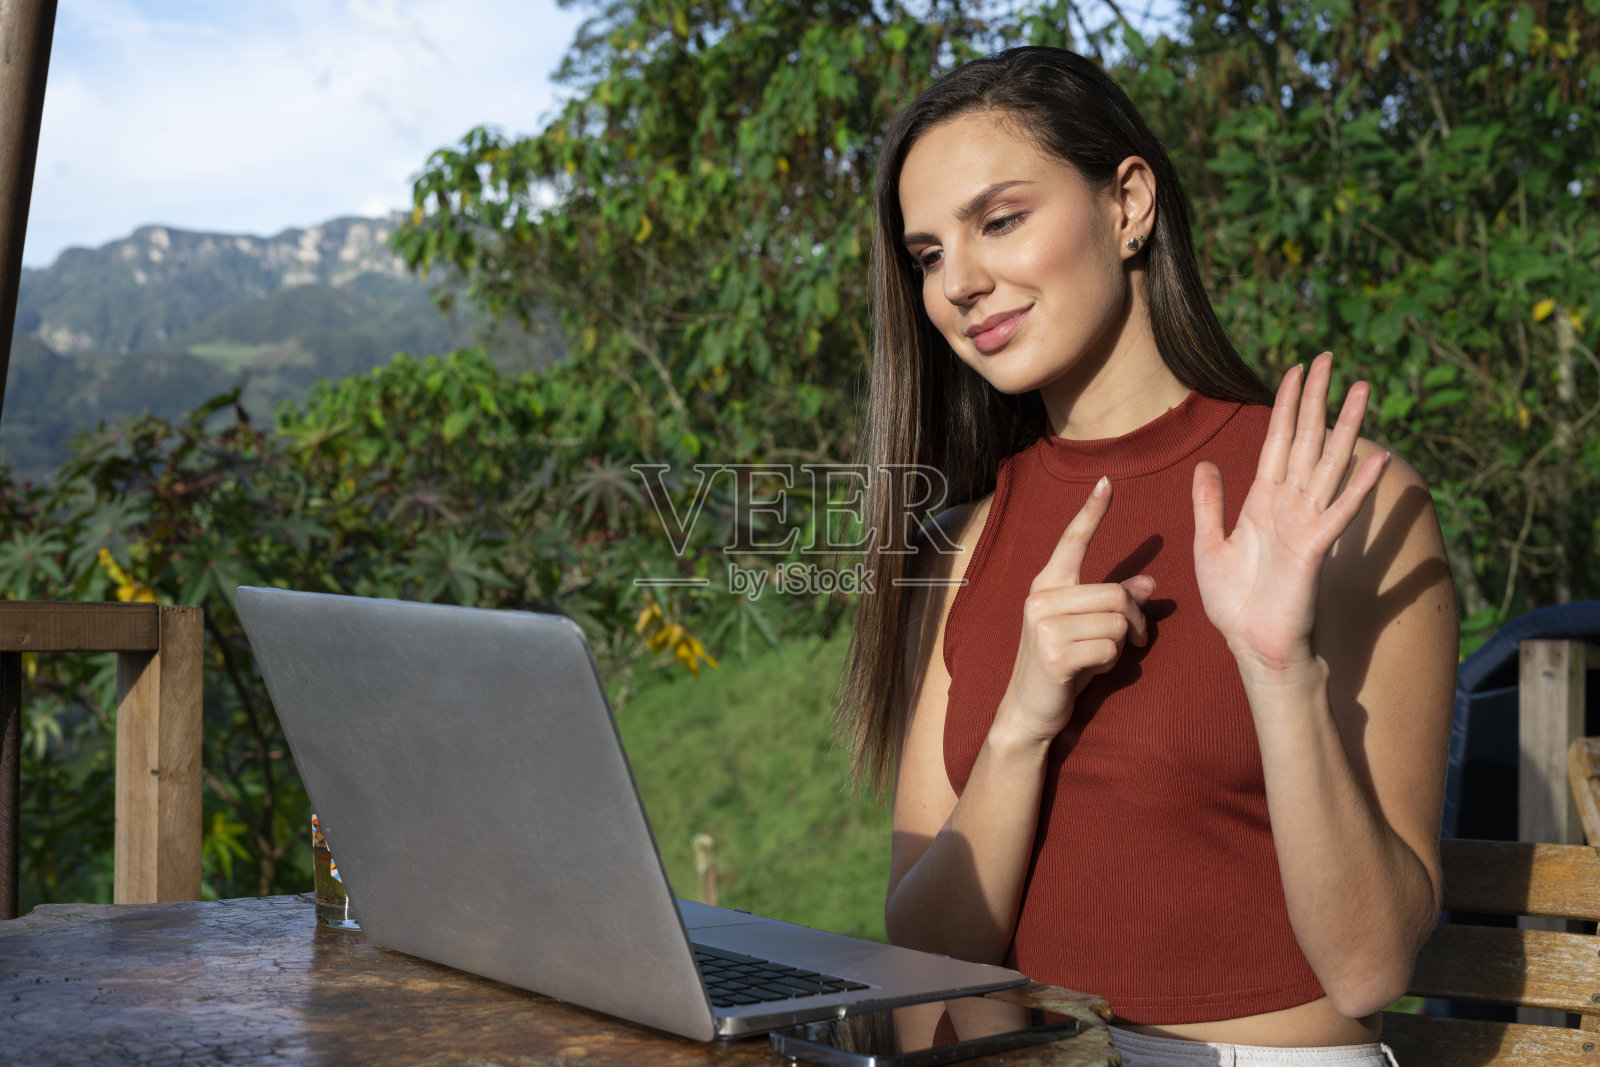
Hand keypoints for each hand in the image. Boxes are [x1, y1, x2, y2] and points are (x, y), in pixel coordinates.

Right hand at [997, 477, 1154, 745]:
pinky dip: (1111, 663)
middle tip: (1135, 640)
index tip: (1106, 484)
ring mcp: (1044, 626)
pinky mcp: (1053, 654)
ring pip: (1116, 622)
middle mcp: (1041, 599)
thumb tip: (1149, 582)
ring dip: (1121, 644)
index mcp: (1047, 586)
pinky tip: (1091, 670)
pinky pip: (1108, 649)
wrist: (1029, 710)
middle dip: (1134, 619)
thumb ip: (1114, 603)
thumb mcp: (1089, 629)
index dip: (1091, 513)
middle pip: (1116, 593)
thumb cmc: (1063, 666)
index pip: (1072, 542)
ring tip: (1103, 656)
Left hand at [1192, 352, 1388, 676]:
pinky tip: (1375, 457)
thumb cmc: (1232, 602)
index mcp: (1262, 501)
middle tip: (1330, 357)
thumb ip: (1208, 504)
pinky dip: (1358, 485)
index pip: (1276, 441)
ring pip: (1329, 464)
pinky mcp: (1314, 548)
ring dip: (1345, 426)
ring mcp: (1305, 523)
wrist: (1249, 644)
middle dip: (1317, 400)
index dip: (1285, 406)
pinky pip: (1339, 511)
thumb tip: (1206, 464)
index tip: (1295, 370)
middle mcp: (1289, 505)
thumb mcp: (1207, 545)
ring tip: (1362, 389)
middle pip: (1306, 440)